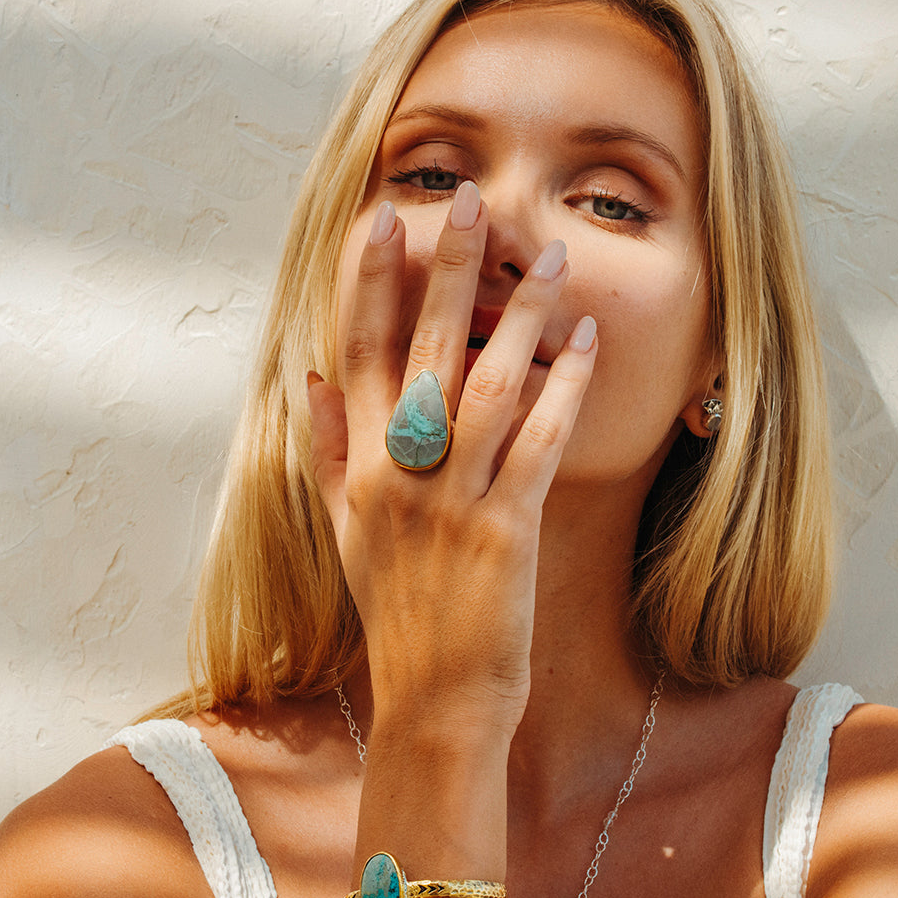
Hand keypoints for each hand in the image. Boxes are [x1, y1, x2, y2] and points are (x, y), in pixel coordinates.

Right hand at [308, 181, 597, 737]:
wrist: (432, 698)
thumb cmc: (395, 611)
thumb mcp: (343, 531)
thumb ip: (326, 451)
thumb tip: (311, 377)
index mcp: (358, 469)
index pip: (357, 353)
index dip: (367, 283)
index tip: (382, 219)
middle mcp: (398, 474)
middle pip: (420, 351)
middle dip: (445, 269)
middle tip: (470, 200)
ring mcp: (452, 501)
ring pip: (484, 385)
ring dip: (519, 317)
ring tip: (548, 257)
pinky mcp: (505, 531)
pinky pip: (539, 443)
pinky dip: (563, 389)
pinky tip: (586, 343)